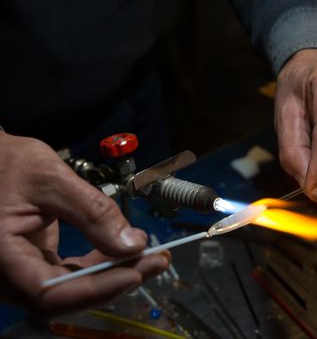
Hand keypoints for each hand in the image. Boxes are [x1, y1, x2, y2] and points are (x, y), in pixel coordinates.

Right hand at [0, 133, 168, 317]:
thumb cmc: (5, 163)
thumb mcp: (51, 179)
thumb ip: (92, 212)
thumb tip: (134, 244)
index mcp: (1, 258)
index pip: (50, 293)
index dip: (98, 289)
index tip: (137, 271)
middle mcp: (8, 275)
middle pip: (67, 296)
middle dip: (116, 280)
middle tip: (157, 261)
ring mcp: (22, 271)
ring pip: (72, 289)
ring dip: (114, 274)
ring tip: (151, 255)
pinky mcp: (35, 263)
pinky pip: (70, 274)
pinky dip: (100, 264)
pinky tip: (124, 250)